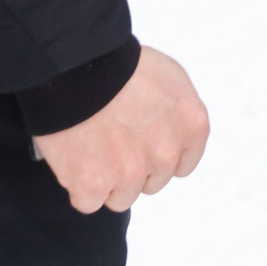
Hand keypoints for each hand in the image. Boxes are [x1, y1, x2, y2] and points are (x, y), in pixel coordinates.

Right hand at [33, 45, 209, 213]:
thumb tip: (167, 129)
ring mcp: (131, 174)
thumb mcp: (169, 75)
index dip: (158, 155)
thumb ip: (176, 112)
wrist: (76, 68)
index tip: (142, 145)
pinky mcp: (93, 186)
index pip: (182, 164)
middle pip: (152, 182)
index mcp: (192, 125)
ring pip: (121, 196)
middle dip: (133, 167)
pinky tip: (74, 158)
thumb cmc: (120, 64)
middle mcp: (166, 154)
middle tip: (112, 140)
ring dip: (106, 180)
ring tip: (91, 147)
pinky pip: (88, 201)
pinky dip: (78, 186)